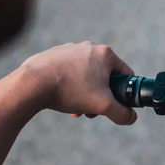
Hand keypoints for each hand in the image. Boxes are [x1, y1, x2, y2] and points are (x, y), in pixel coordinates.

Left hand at [20, 42, 136, 125]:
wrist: (32, 83)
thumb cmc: (69, 90)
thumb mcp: (102, 106)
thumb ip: (122, 113)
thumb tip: (131, 118)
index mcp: (104, 54)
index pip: (125, 74)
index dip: (124, 93)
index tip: (115, 105)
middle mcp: (89, 47)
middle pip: (104, 77)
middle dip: (100, 96)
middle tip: (91, 111)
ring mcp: (70, 49)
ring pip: (86, 76)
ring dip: (84, 94)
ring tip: (74, 109)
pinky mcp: (54, 54)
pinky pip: (69, 72)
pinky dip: (69, 86)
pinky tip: (61, 98)